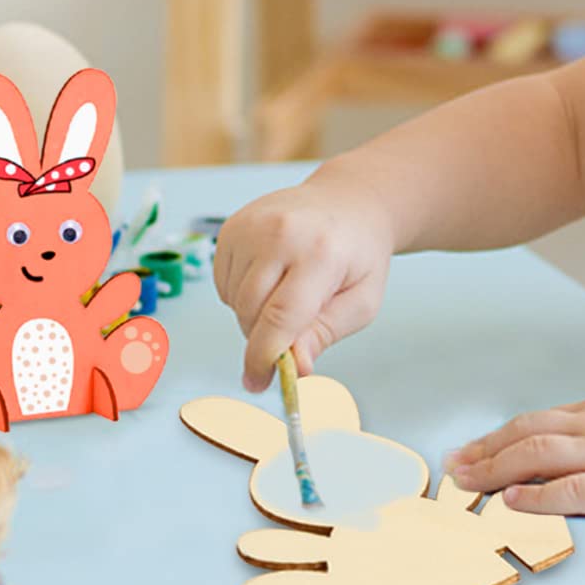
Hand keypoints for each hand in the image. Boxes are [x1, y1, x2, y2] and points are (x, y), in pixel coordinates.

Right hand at [214, 173, 395, 391]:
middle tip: (292, 333)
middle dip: (264, 337)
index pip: (281, 316)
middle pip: (251, 312)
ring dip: (253, 314)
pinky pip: (222, 283)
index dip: (265, 357)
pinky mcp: (231, 227)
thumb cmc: (358, 254)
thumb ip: (325, 334)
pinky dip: (241, 294)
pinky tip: (269, 278)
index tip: (258, 382)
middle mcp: (280, 233)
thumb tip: (295, 367)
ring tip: (286, 293)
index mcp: (320, 253)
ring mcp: (251, 226)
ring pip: (233, 301)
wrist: (347, 203)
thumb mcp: (361, 301)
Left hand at [443, 386, 584, 516]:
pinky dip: (536, 497)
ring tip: (466, 486)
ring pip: (536, 456)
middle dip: (484, 452)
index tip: (474, 451)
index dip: (500, 438)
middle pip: (526, 434)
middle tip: (453, 468)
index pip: (540, 421)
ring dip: (494, 471)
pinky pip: (571, 490)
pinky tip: (513, 504)